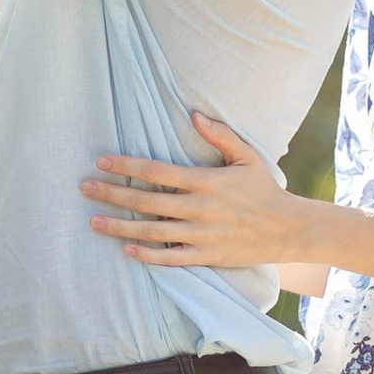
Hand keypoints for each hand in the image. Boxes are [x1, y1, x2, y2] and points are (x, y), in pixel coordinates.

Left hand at [81, 111, 295, 269]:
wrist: (289, 229)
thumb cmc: (265, 189)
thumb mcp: (246, 156)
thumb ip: (219, 134)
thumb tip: (193, 114)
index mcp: (205, 181)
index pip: (156, 171)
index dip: (126, 165)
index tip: (101, 162)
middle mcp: (199, 209)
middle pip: (145, 201)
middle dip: (111, 194)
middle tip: (84, 189)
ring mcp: (201, 235)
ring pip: (151, 232)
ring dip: (120, 227)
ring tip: (94, 222)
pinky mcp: (206, 256)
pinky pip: (171, 258)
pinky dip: (147, 255)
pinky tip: (127, 250)